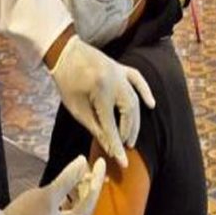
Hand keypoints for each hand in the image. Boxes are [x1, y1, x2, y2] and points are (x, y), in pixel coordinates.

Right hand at [4, 155, 105, 214]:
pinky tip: (66, 188)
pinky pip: (67, 214)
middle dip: (87, 185)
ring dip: (77, 192)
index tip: (101, 162)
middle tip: (87, 166)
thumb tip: (83, 162)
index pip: (91, 200)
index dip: (96, 179)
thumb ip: (68, 178)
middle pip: (85, 206)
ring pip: (76, 210)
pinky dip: (69, 200)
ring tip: (78, 173)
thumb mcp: (47, 195)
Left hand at [50, 35, 154, 166]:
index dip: (116, 145)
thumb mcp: (76, 108)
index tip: (122, 162)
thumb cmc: (67, 82)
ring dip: (135, 120)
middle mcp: (114, 82)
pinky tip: (151, 105)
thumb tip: (109, 147)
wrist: (65, 52)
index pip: (111, 125)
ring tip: (131, 137)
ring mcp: (120, 73)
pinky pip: (138, 79)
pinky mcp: (121, 67)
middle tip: (125, 147)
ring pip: (134, 100)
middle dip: (128, 132)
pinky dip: (145, 92)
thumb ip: (95, 127)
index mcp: (100, 92)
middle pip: (128, 113)